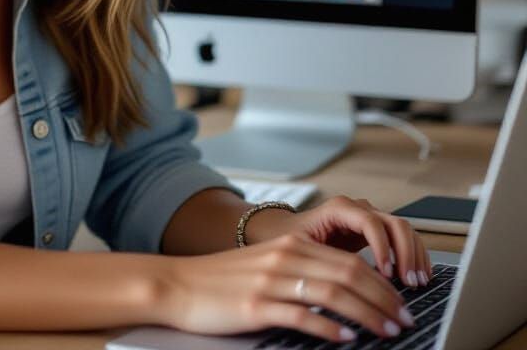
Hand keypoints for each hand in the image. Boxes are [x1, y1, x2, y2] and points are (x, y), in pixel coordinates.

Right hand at [152, 233, 415, 342]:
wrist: (178, 284)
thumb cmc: (221, 281)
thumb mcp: (266, 267)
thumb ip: (301, 272)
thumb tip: (343, 293)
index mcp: (289, 245)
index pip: (348, 260)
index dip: (381, 283)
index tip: (400, 304)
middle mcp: (284, 257)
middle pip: (348, 274)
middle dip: (383, 299)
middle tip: (405, 320)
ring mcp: (271, 281)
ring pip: (333, 293)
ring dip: (367, 314)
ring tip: (388, 331)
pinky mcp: (257, 305)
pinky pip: (301, 316)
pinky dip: (328, 327)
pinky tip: (345, 339)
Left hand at [246, 195, 432, 287]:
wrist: (285, 231)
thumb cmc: (289, 238)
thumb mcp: (301, 246)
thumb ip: (322, 257)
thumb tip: (342, 280)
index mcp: (339, 208)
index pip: (370, 222)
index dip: (382, 247)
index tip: (387, 273)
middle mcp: (358, 209)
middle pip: (394, 223)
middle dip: (406, 252)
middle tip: (410, 281)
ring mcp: (369, 218)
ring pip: (403, 230)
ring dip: (414, 255)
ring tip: (418, 282)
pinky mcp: (375, 232)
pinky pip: (403, 238)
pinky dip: (414, 255)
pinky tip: (419, 276)